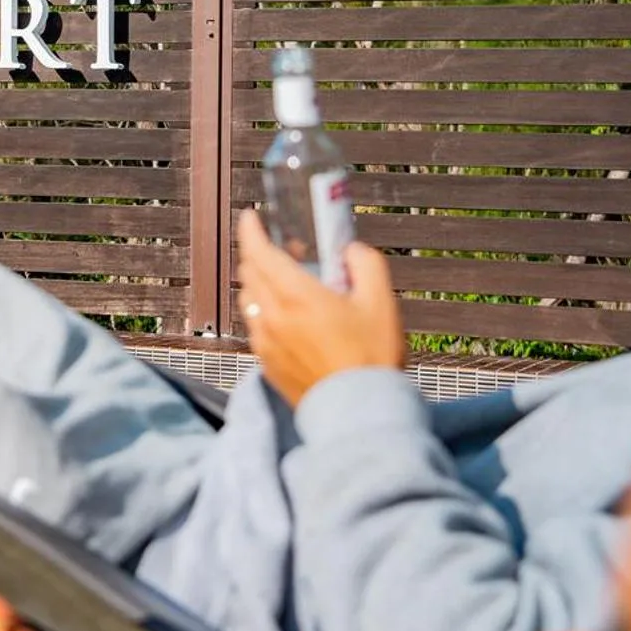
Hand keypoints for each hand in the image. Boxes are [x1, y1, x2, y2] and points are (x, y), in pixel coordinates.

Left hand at [236, 209, 404, 407]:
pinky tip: (291, 319)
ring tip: (290, 284)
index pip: (259, 251)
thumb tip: (350, 250)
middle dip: (260, 253)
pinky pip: (256, 326)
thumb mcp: (381, 302)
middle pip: (249, 272)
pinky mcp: (266, 364)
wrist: (360, 413)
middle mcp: (272, 317)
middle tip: (285, 249)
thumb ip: (365, 264)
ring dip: (261, 283)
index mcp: (295, 296)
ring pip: (249, 300)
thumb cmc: (372, 358)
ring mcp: (265, 342)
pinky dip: (265, 312)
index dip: (251, 229)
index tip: (251, 217)